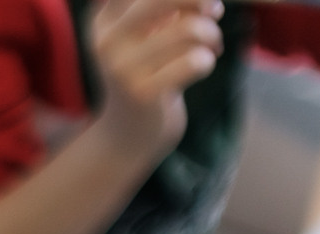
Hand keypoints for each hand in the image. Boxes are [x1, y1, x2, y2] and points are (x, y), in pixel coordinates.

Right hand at [90, 0, 223, 158]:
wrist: (127, 133)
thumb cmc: (147, 73)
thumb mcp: (146, 34)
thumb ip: (167, 8)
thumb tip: (207, 1)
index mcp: (104, 21)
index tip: (191, 6)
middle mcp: (106, 41)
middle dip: (201, 0)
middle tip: (215, 12)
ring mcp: (121, 69)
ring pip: (189, 29)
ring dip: (212, 36)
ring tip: (211, 47)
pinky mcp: (141, 93)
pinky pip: (194, 61)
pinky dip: (207, 61)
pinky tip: (202, 66)